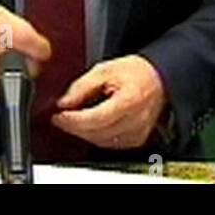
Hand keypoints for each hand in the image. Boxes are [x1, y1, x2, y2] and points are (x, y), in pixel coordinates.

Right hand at [0, 4, 50, 98]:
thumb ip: (15, 25)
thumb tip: (37, 44)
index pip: (25, 39)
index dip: (40, 48)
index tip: (43, 50)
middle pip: (20, 64)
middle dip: (31, 64)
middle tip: (30, 60)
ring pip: (9, 81)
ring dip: (17, 77)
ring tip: (12, 66)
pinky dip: (0, 85)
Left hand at [51, 55, 165, 149]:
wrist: (157, 79)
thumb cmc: (135, 72)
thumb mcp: (105, 70)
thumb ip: (82, 86)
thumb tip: (63, 103)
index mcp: (130, 100)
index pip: (95, 118)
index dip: (73, 120)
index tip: (57, 115)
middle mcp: (136, 121)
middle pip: (96, 133)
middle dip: (74, 126)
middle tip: (60, 117)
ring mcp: (138, 133)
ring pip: (100, 141)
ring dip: (83, 132)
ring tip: (73, 118)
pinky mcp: (136, 141)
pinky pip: (109, 144)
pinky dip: (95, 136)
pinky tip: (89, 124)